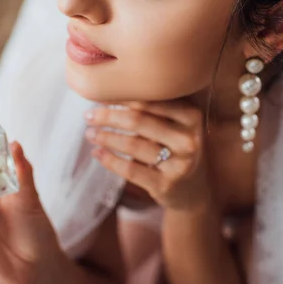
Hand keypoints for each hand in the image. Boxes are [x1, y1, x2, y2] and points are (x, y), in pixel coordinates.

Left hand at [84, 101, 211, 211]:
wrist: (194, 191)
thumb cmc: (176, 150)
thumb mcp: (176, 127)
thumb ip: (153, 110)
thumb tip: (110, 92)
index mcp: (192, 117)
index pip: (150, 101)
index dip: (122, 98)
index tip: (100, 96)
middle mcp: (189, 140)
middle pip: (138, 121)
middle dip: (108, 117)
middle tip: (88, 115)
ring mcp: (179, 164)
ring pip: (132, 145)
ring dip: (105, 137)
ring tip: (90, 133)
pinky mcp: (166, 186)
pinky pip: (130, 170)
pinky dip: (110, 160)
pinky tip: (97, 153)